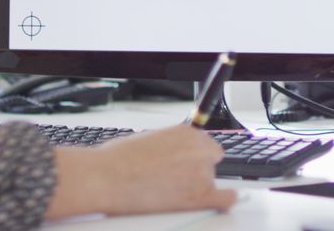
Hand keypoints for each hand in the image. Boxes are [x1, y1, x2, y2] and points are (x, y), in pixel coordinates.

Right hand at [45, 125, 237, 218]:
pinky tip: (225, 201)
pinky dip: (226, 200)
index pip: (205, 145)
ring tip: (168, 192)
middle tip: (176, 179)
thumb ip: (172, 145)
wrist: (107, 177)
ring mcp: (201, 172)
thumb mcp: (150, 138)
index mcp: (187, 132)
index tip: (187, 163)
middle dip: (196, 170)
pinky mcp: (199, 195)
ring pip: (210, 181)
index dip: (195, 156)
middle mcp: (199, 149)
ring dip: (195, 187)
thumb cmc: (119, 159)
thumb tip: (176, 156)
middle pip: (211, 162)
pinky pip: (225, 199)